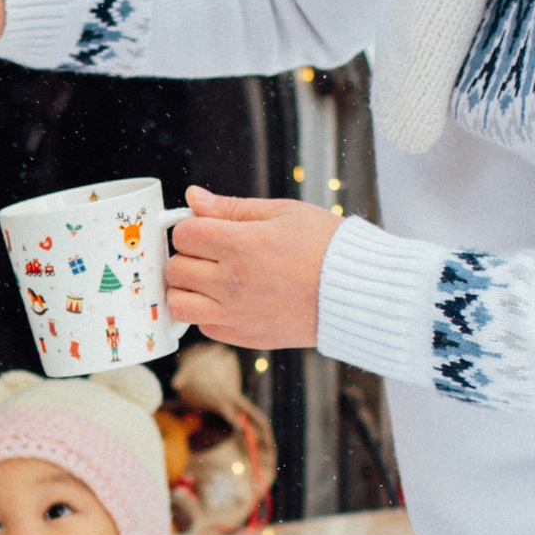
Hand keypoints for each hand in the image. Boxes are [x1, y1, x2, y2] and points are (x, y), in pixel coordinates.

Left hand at [164, 188, 335, 351]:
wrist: (358, 292)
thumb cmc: (327, 248)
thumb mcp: (283, 212)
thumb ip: (232, 208)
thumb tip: (194, 198)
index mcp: (241, 245)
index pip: (184, 234)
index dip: (191, 227)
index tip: (204, 228)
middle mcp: (233, 282)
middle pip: (176, 268)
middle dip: (187, 255)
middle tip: (208, 251)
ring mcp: (236, 313)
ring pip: (179, 303)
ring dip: (186, 288)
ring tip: (207, 278)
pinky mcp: (244, 337)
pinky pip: (203, 327)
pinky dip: (206, 313)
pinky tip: (226, 299)